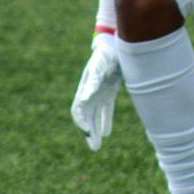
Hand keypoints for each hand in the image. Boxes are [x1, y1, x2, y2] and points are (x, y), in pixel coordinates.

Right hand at [71, 32, 120, 150]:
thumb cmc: (106, 55)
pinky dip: (105, 120)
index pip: (78, 110)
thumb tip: (84, 98)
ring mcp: (99, 93)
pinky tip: (107, 132)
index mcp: (85, 88)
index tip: (88, 132)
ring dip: (96, 130)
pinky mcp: (109, 92)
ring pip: (95, 116)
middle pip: (86, 117)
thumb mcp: (100, 67)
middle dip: (89, 132)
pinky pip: (105, 110)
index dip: (82, 122)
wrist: (115, 46)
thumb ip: (93, 82)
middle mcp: (90, 93)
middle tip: (94, 148)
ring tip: (96, 146)